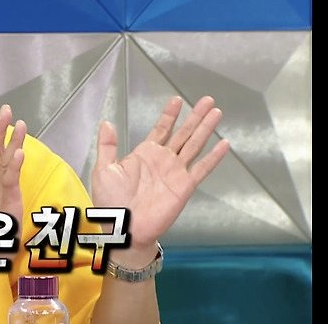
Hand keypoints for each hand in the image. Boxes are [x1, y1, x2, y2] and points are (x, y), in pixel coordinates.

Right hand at [0, 105, 26, 230]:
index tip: (3, 118)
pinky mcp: (6, 201)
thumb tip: (9, 192)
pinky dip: (14, 165)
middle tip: (5, 109)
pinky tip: (19, 151)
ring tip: (19, 123)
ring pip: (3, 161)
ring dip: (11, 140)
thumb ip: (3, 201)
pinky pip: (9, 180)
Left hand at [91, 96, 229, 249]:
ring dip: (206, 129)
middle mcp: (163, 160)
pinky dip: (213, 157)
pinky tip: (224, 144)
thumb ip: (107, 146)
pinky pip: (202, 169)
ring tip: (216, 112)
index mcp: (144, 154)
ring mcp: (175, 172)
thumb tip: (107, 123)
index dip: (170, 115)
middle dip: (195, 116)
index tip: (177, 100)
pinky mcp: (184, 186)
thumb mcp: (103, 170)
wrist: (124, 228)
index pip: (161, 129)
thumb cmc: (111, 203)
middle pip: (183, 133)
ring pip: (195, 145)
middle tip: (208, 100)